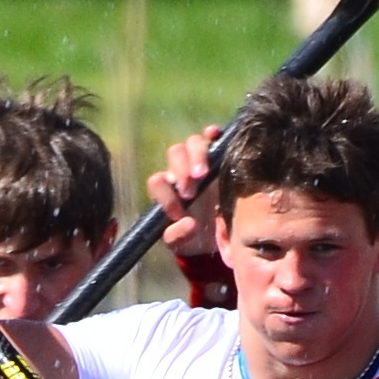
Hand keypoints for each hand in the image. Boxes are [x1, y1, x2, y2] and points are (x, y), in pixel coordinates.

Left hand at [154, 126, 224, 272]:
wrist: (217, 237)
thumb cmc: (195, 238)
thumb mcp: (182, 243)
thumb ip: (177, 236)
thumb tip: (188, 223)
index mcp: (167, 190)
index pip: (158, 181)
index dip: (166, 195)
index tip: (179, 212)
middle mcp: (181, 171)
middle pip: (175, 153)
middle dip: (181, 170)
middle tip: (191, 191)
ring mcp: (201, 161)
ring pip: (193, 142)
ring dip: (197, 156)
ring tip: (203, 175)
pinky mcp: (220, 157)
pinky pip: (214, 138)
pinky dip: (213, 134)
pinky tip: (215, 134)